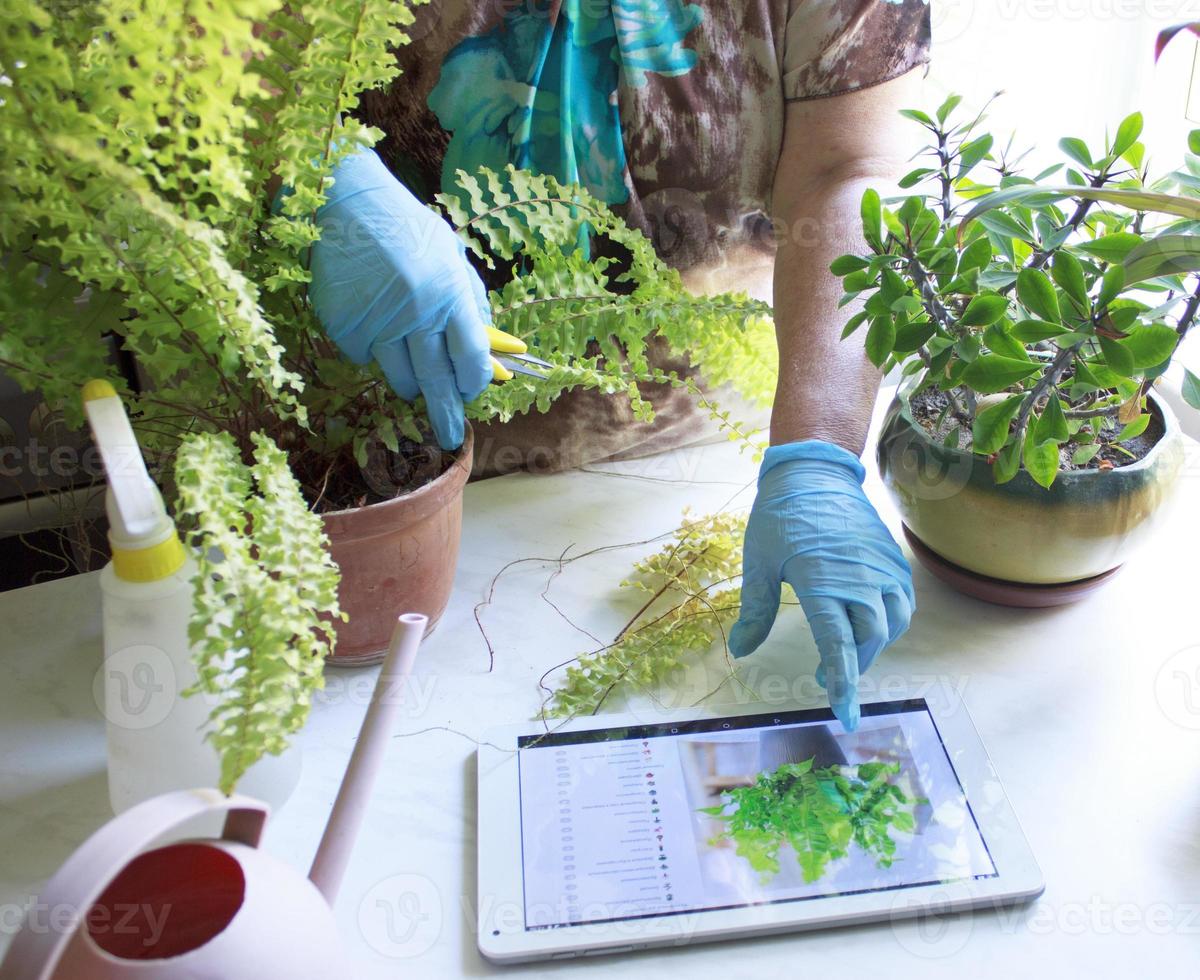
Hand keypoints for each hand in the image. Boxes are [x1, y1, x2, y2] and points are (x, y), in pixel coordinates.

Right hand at [310, 148, 491, 449]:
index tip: (471, 393)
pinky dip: (371, 350)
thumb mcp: (450, 257)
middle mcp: (416, 310)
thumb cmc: (406, 230)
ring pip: (399, 377)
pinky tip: (370, 318)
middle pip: (435, 380)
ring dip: (409, 380)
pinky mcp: (343, 324)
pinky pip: (364, 357)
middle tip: (450, 435)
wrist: (346, 201)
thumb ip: (469, 304)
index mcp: (449, 291)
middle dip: (445, 413)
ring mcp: (377, 320)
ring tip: (407, 355)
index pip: (470, 357)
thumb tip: (488, 352)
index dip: (473, 382)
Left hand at [728, 441, 914, 730]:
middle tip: (827, 678)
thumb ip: (755, 610)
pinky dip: (888, 623)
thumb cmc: (780, 516)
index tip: (845, 717)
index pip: (838, 647)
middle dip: (853, 667)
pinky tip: (866, 625)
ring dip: (872, 647)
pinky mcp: (892, 559)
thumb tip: (741, 650)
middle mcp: (859, 578)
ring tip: (846, 653)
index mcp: (822, 582)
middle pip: (869, 641)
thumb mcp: (758, 562)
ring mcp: (881, 568)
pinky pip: (901, 603)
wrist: (816, 472)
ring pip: (892, 625)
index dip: (842, 685)